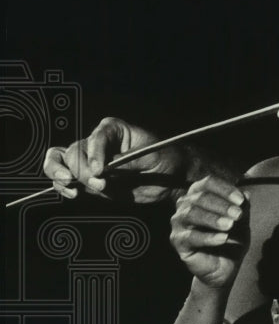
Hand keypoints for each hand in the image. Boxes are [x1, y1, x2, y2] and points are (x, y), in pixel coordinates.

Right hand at [43, 117, 184, 202]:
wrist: (173, 177)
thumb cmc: (165, 158)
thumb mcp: (151, 156)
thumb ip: (127, 163)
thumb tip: (106, 172)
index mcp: (113, 129)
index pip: (96, 138)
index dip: (95, 154)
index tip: (101, 171)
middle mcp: (97, 143)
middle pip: (74, 152)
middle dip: (82, 170)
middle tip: (100, 184)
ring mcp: (91, 162)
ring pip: (61, 161)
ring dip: (61, 174)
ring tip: (71, 187)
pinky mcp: (90, 180)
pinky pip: (66, 180)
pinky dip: (63, 186)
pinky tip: (73, 194)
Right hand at [170, 176, 248, 288]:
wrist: (225, 266)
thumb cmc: (232, 238)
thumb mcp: (241, 221)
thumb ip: (242, 208)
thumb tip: (246, 194)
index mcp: (199, 194)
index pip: (208, 183)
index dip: (225, 189)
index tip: (241, 200)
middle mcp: (185, 205)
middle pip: (200, 197)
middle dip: (221, 205)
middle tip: (238, 214)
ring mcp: (178, 223)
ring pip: (191, 214)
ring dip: (213, 219)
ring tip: (230, 225)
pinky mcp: (177, 241)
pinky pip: (190, 237)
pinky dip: (208, 237)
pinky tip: (223, 238)